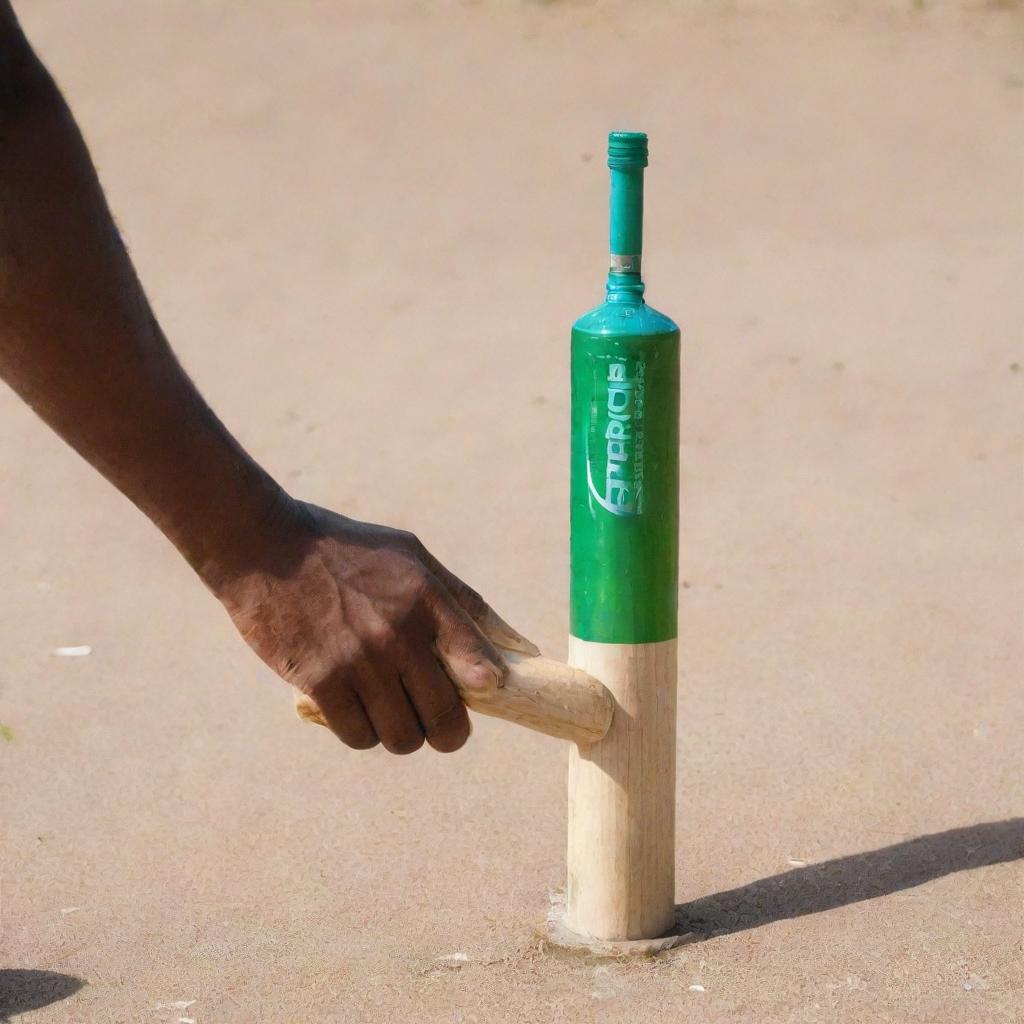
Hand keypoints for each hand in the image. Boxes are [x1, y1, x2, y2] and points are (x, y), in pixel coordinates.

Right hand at [213, 499, 536, 754]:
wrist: (267, 546)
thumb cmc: (348, 551)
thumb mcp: (413, 558)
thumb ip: (464, 602)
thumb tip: (521, 648)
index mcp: (428, 600)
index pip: (480, 665)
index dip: (485, 690)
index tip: (478, 690)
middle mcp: (399, 635)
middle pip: (445, 720)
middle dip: (443, 729)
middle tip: (429, 717)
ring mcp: (359, 662)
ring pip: (401, 737)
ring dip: (399, 732)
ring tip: (387, 709)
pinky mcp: (319, 682)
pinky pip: (358, 736)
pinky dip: (361, 732)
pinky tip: (355, 709)